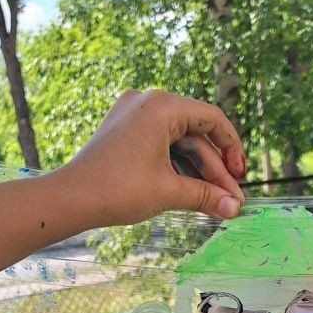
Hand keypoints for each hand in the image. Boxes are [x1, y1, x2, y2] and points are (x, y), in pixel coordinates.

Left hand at [61, 89, 245, 225]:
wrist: (72, 198)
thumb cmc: (118, 190)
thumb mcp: (169, 192)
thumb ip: (206, 196)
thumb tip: (234, 209)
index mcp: (161, 106)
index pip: (211, 120)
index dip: (232, 149)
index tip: (240, 177)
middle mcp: (148, 103)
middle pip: (195, 135)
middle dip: (215, 171)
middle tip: (230, 201)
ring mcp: (134, 116)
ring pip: (179, 144)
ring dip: (198, 173)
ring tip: (214, 202)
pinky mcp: (124, 132)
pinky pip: (161, 146)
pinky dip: (177, 168)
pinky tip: (191, 192)